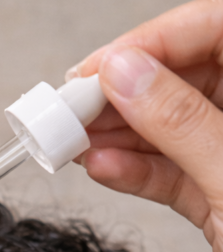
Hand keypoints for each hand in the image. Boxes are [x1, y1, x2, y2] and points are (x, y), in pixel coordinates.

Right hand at [68, 0, 222, 251]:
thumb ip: (180, 121)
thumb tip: (126, 74)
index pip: (215, 29)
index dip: (152, 41)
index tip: (98, 67)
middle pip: (184, 76)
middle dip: (124, 92)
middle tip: (71, 107)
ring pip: (169, 127)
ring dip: (118, 135)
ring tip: (72, 142)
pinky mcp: (218, 195)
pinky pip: (170, 173)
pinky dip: (134, 172)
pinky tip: (101, 169)